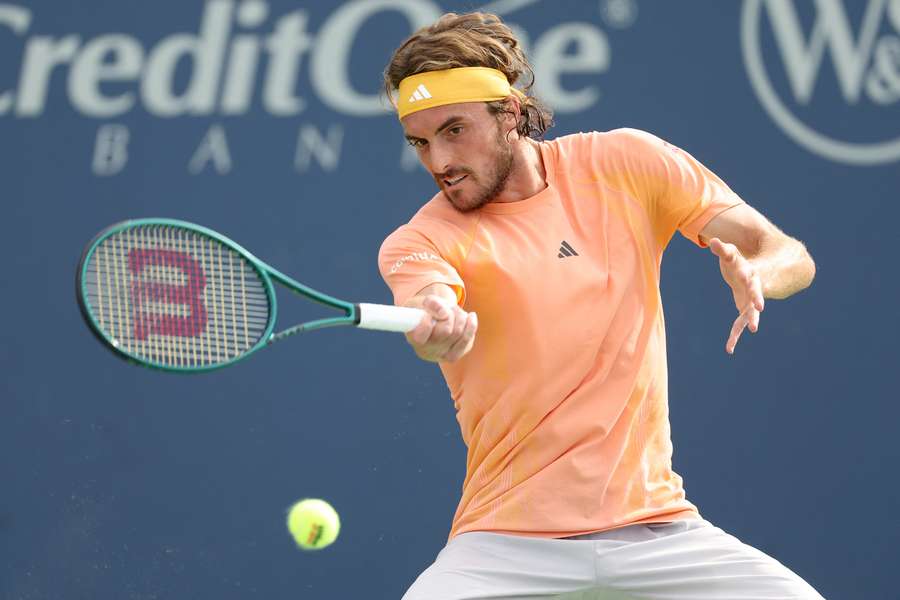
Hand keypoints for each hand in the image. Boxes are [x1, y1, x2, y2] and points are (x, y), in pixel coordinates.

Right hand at [405, 295, 477, 361]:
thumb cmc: (426, 311)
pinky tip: (470, 316)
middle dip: (449, 315)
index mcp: (414, 338)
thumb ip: (431, 303)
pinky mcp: (456, 354)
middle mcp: (427, 351)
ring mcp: (442, 355)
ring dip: (460, 316)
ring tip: (454, 311)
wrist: (433, 322)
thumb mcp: (423, 302)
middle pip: (446, 331)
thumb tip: (444, 312)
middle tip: (446, 309)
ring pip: (459, 333)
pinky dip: (471, 324)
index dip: (427, 321)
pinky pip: (468, 339)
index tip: (428, 313)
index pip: (421, 335)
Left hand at [708, 238, 764, 353]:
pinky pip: (740, 325)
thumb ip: (721, 249)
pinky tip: (729, 349)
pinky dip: (734, 336)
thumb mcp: (730, 254)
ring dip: (751, 322)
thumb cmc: (737, 262)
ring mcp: (751, 301)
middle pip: (756, 295)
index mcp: (750, 274)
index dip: (749, 279)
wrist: (751, 273)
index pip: (750, 276)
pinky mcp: (745, 311)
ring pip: (751, 314)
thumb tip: (711, 241)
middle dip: (757, 301)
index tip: (748, 281)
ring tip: (753, 330)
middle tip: (760, 308)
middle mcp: (753, 289)